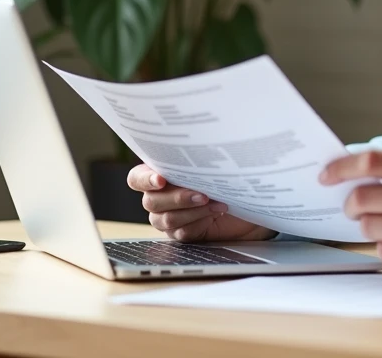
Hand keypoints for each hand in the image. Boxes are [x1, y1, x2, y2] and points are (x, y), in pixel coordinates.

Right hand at [126, 163, 276, 241]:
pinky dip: (199, 223)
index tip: (161, 179)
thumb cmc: (225, 179)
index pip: (136, 178)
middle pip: (151, 201)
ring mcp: (167, 218)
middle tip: (202, 194)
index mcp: (158, 175)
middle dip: (178, 198)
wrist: (245, 203)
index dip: (144, 179)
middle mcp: (158, 197)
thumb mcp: (212, 166)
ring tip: (215, 204)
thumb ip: (198, 160)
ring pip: (166, 219)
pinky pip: (181, 233)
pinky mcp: (181, 233)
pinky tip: (214, 215)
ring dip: (193, 211)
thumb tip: (202, 148)